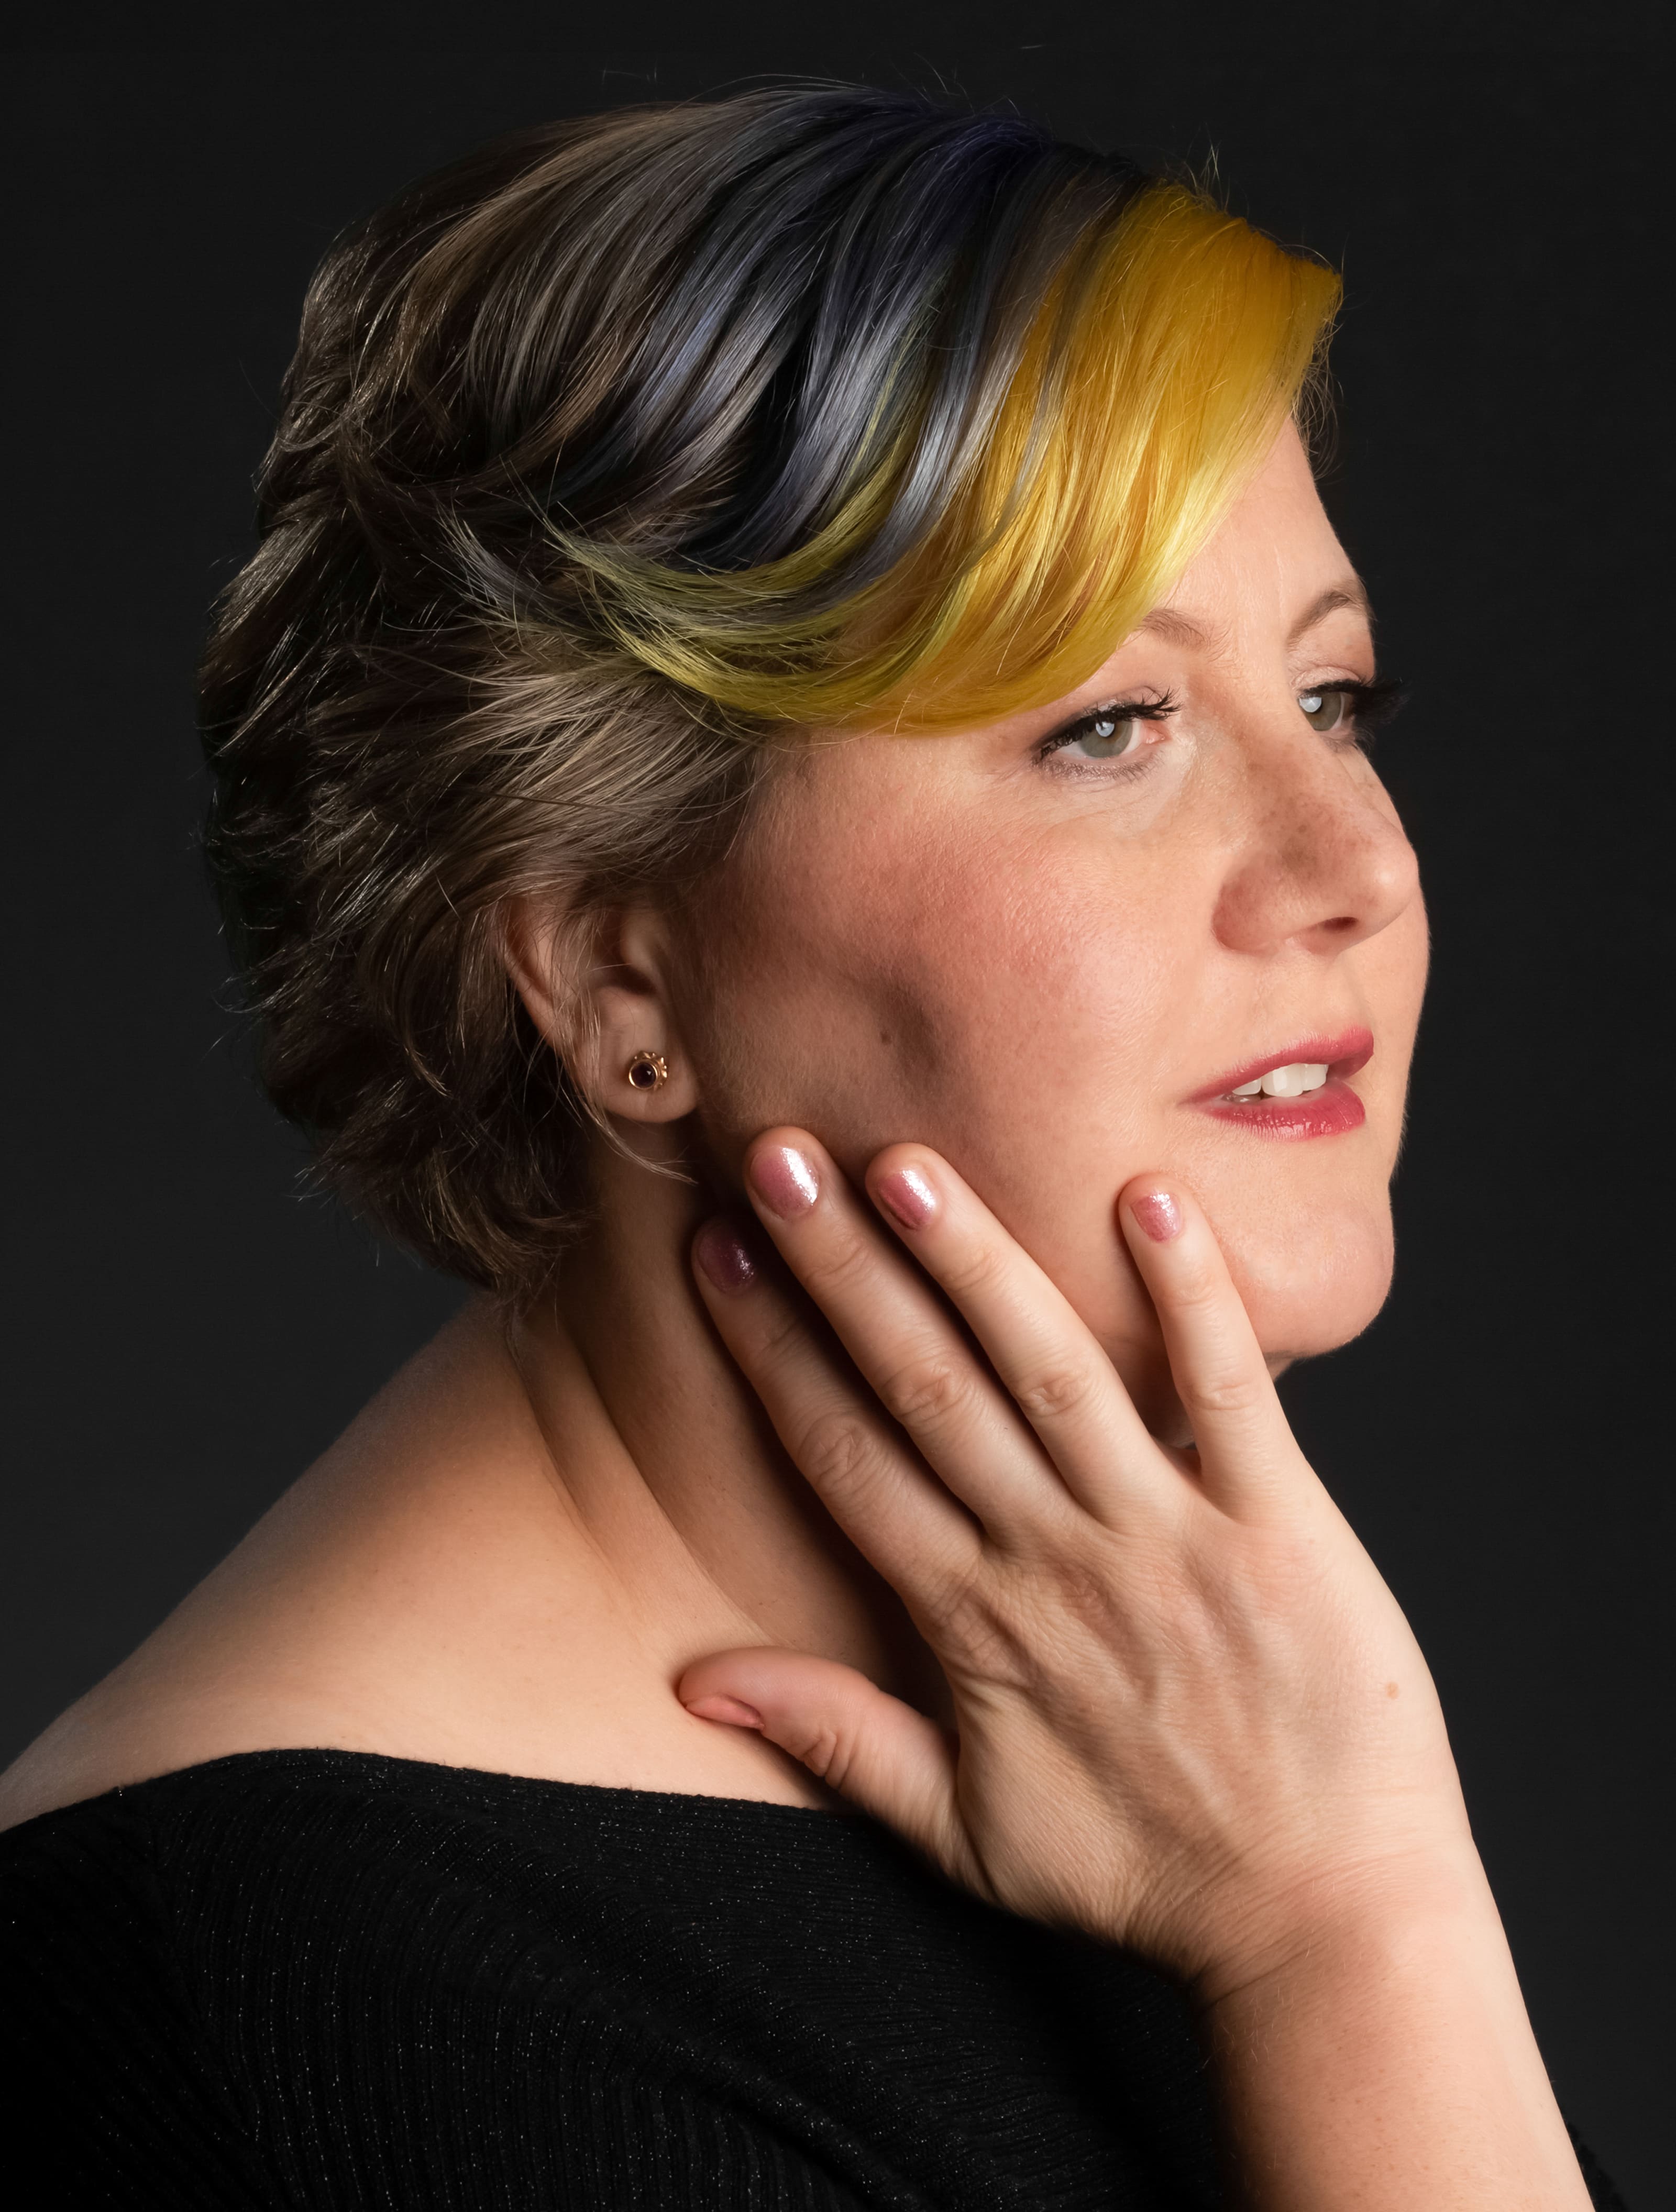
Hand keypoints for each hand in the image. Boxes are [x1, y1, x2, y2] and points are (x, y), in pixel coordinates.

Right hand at [682, 1132, 1475, 2000]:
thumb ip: (834, 1737)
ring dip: (979, 1266)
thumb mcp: (963, 1832)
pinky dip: (1194, 1301)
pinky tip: (1151, 1201)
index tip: (717, 1253)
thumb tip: (695, 1678)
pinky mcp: (1283, 1531)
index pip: (846, 1458)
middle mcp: (1056, 1565)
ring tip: (909, 1166)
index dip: (774, 1351)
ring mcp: (1170, 1541)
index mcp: (972, 1625)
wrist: (1326, 1923)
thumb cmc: (1143, 1872)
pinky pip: (1233, 1399)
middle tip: (780, 1159)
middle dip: (846, 1271)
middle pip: (928, 1392)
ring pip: (1054, 1377)